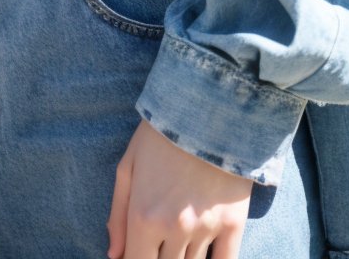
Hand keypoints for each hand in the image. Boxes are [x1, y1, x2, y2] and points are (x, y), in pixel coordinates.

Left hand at [107, 117, 252, 258]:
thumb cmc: (162, 133)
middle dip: (161, 257)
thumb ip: (118, 214)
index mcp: (143, 216)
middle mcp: (174, 228)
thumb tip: (114, 255)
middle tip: (163, 242)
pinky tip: (206, 257)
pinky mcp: (233, 223)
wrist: (210, 105)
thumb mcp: (129, 165)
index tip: (142, 251)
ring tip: (181, 241)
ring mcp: (205, 228)